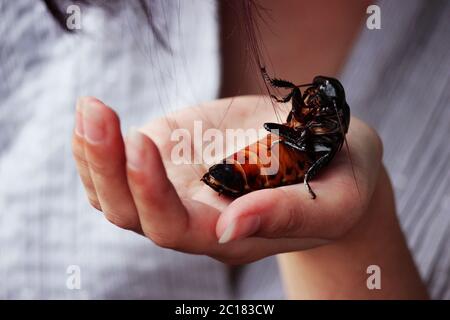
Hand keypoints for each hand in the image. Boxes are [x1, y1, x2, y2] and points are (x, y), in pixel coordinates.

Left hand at [72, 96, 381, 263]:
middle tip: (98, 113)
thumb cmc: (338, 179)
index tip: (143, 142)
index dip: (152, 192)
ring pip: (114, 193)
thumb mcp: (333, 200)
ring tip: (91, 107)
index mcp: (229, 234)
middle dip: (107, 167)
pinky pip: (119, 167)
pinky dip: (98, 146)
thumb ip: (289, 215)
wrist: (329, 160)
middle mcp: (194, 217)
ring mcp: (178, 188)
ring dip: (94, 154)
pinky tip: (95, 116)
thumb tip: (230, 226)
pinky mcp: (173, 160)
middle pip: (130, 214)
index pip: (175, 228)